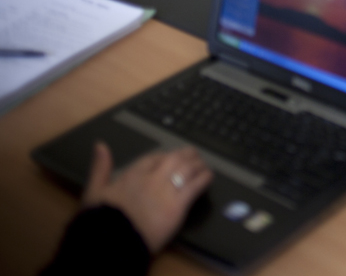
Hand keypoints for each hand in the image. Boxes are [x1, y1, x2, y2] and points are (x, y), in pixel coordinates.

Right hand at [82, 142, 212, 252]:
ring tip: (204, 166)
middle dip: (187, 156)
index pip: (155, 157)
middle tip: (194, 158)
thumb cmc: (99, 221)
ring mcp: (166, 190)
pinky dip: (205, 178)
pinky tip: (209, 178)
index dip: (166, 157)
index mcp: (132, 173)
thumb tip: (100, 145)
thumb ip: (100, 168)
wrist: (111, 243)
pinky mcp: (178, 205)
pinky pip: (196, 185)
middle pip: (176, 158)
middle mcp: (152, 177)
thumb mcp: (94, 191)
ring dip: (199, 165)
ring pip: (189, 168)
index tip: (171, 160)